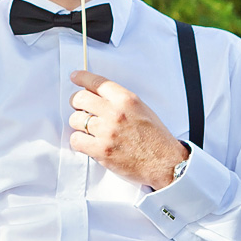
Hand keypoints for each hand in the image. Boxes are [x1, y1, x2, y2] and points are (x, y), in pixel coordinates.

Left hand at [69, 69, 187, 188]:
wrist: (166, 163)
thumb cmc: (156, 138)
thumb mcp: (142, 109)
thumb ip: (120, 101)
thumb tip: (98, 96)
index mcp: (126, 100)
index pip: (97, 82)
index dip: (82, 78)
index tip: (75, 77)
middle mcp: (115, 113)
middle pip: (79, 98)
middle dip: (76, 102)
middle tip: (80, 108)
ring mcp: (107, 132)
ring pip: (75, 119)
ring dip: (78, 124)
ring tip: (89, 129)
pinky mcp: (101, 150)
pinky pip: (76, 140)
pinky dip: (79, 141)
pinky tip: (88, 143)